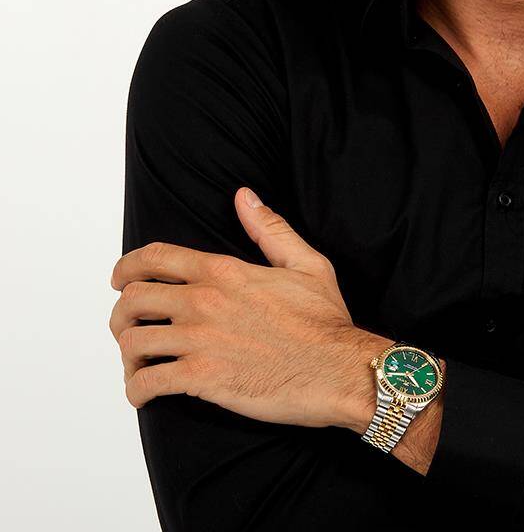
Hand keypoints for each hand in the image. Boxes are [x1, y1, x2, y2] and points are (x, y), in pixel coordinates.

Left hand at [109, 186, 370, 428]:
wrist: (338, 370)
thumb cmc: (325, 321)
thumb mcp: (306, 263)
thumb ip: (269, 228)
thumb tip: (244, 196)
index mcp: (224, 272)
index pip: (154, 258)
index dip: (127, 267)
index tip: (120, 279)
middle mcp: (204, 302)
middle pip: (132, 300)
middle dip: (122, 313)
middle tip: (130, 326)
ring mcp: (200, 341)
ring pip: (132, 343)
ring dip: (128, 354)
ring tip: (138, 362)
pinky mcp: (202, 378)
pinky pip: (146, 383)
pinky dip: (136, 390)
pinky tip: (144, 393)